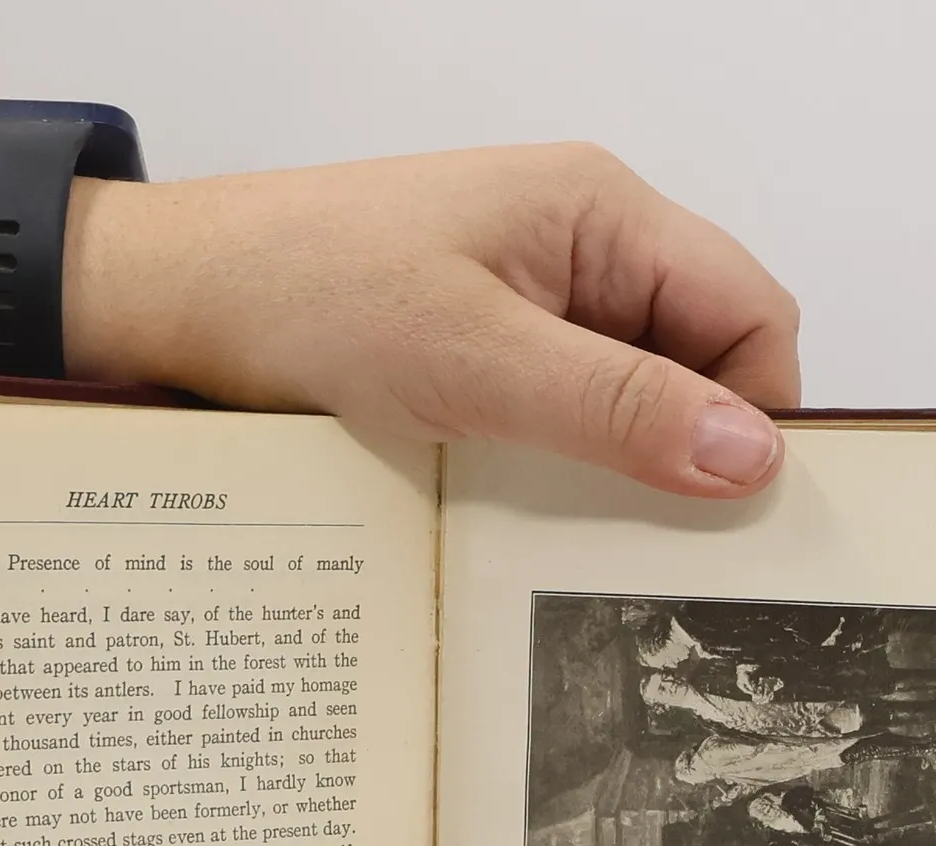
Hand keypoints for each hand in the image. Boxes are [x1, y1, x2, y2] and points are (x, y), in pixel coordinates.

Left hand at [73, 144, 799, 498]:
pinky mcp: (486, 352)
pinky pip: (565, 417)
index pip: (750, 312)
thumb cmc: (308, 295)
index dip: (758, 410)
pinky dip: (564, 467)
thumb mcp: (476, 360)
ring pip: (632, 399)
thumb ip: (618, 407)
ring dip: (620, 467)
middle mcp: (582, 250)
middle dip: (690, 449)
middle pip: (700, 359)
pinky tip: (530, 512)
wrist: (177, 300)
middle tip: (653, 541)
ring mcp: (533, 303)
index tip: (728, 509)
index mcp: (603, 214)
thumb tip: (751, 457)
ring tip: (578, 531)